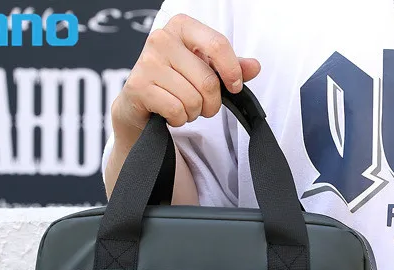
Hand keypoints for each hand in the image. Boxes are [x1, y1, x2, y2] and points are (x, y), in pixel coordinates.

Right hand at [111, 14, 260, 143]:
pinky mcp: (138, 86)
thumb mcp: (205, 70)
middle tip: (202, 105)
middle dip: (211, 103)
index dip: (232, 71)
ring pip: (192, 99)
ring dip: (193, 113)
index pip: (217, 44)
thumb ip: (230, 67)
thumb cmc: (175, 82)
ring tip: (183, 107)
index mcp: (181, 26)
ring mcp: (147, 62)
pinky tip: (170, 114)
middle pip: (208, 81)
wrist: (139, 103)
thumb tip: (254, 67)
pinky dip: (178, 119)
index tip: (235, 87)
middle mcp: (162, 39)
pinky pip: (176, 110)